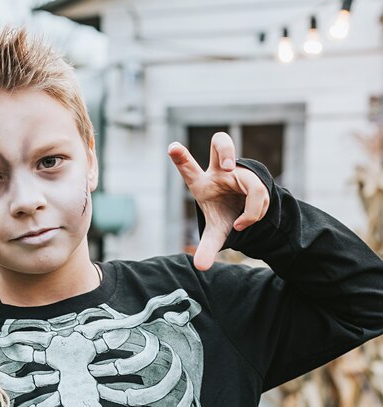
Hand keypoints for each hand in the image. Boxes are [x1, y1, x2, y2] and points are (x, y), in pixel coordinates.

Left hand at [168, 132, 268, 270]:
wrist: (248, 213)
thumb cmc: (225, 215)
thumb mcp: (215, 232)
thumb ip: (207, 248)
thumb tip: (199, 267)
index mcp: (202, 182)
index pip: (189, 167)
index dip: (181, 157)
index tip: (171, 147)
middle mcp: (220, 172)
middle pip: (221, 143)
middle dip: (227, 150)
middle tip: (228, 168)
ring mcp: (241, 172)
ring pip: (251, 178)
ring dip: (252, 205)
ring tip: (241, 224)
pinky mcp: (257, 178)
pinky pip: (261, 193)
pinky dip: (255, 212)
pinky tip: (247, 222)